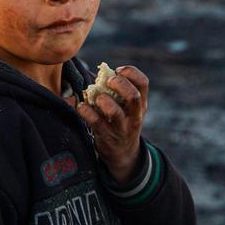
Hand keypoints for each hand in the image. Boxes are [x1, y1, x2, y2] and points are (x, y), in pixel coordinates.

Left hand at [77, 66, 148, 183]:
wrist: (124, 154)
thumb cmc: (123, 122)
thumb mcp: (129, 109)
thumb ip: (120, 92)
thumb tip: (100, 73)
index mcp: (141, 104)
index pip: (143, 83)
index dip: (131, 72)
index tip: (118, 70)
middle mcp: (134, 115)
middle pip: (133, 96)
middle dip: (119, 84)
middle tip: (108, 81)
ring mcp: (121, 128)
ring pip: (115, 113)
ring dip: (103, 101)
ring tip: (97, 97)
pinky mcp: (107, 137)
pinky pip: (96, 123)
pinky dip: (86, 112)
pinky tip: (81, 106)